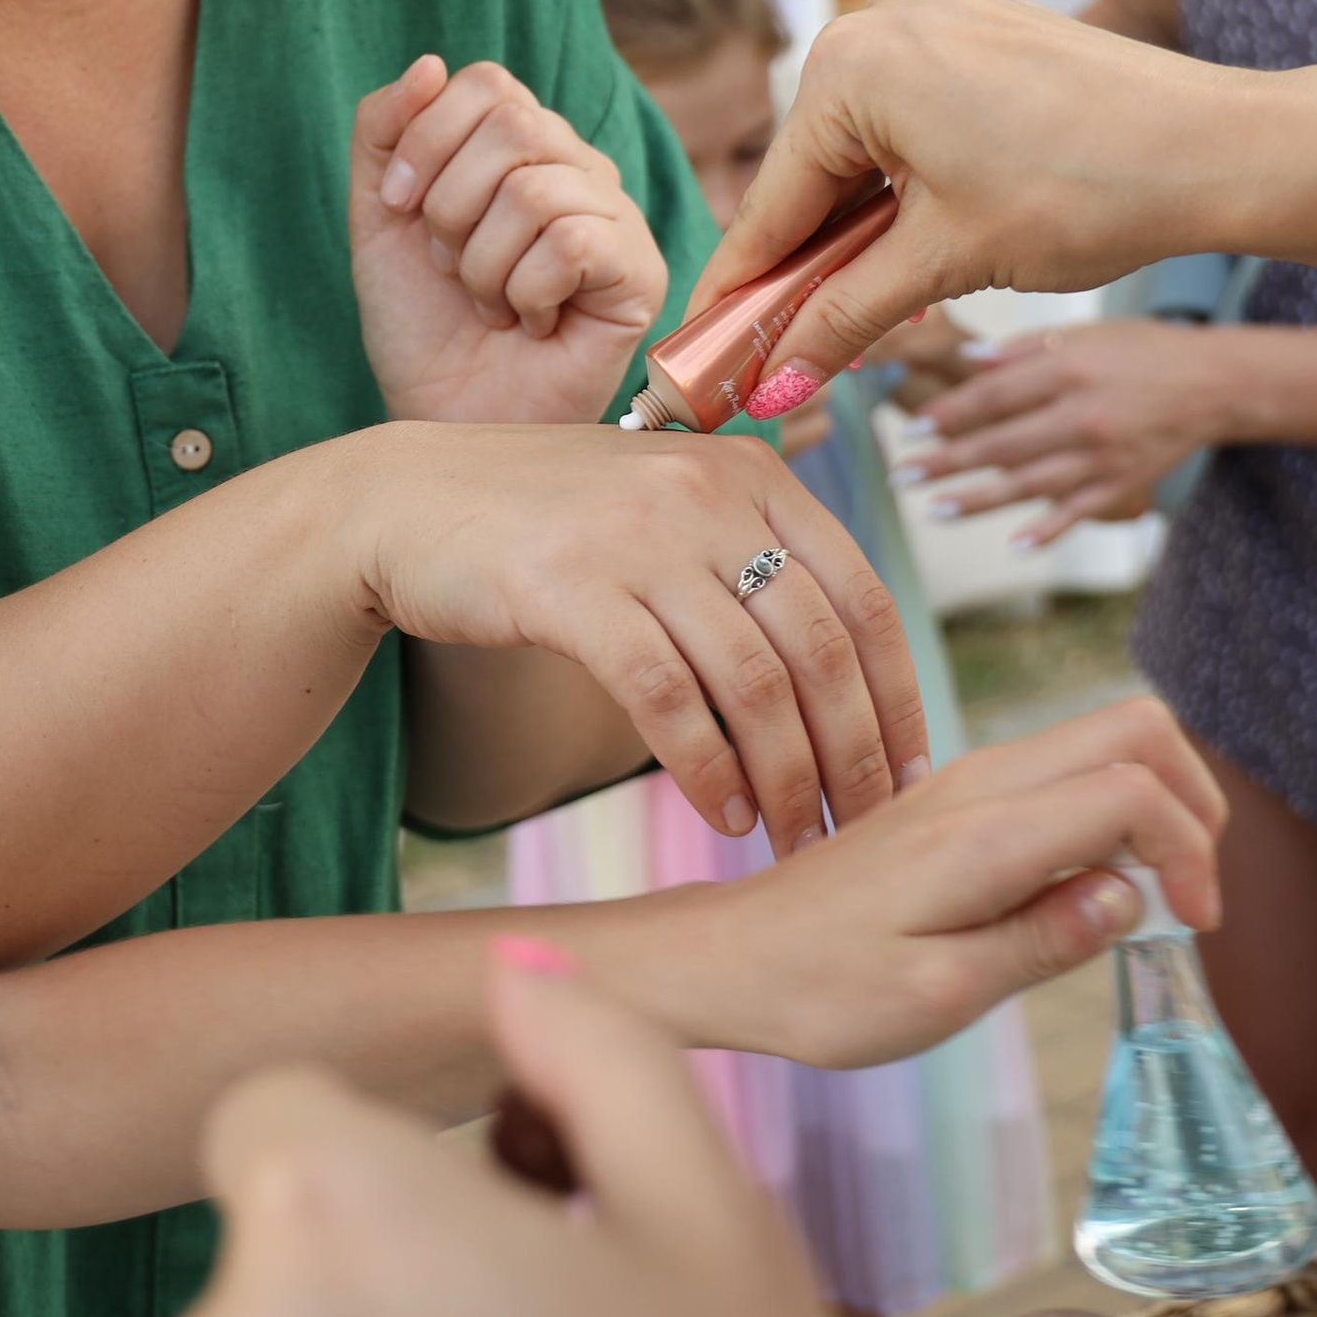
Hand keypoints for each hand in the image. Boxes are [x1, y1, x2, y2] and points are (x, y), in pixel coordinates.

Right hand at [350, 421, 925, 843]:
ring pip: (754, 682)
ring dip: (786, 779)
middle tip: (863, 834)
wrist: (405, 502)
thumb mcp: (666, 513)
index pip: (864, 599)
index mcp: (751, 475)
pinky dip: (706, 769)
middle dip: (854, 758)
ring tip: (791, 841)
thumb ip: (749, 564)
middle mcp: (706, 495)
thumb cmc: (547, 525)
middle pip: (821, 649)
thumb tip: (844, 681)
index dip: (899, 700)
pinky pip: (666, 697)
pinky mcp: (568, 586)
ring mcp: (637, 537)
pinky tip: (721, 814)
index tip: (911, 781)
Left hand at [352, 54, 667, 426]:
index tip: (397, 205)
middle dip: (450, 207)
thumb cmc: (421, 321)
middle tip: (449, 267)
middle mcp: (577, 167)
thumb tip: (430, 65)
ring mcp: (615, 216)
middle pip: (514, 125)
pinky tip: (531, 323)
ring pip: (535, 192)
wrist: (443, 415)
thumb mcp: (379, 215)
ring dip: (482, 264)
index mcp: (521, 143)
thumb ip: (385, 130)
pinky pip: (571, 244)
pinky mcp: (640, 271)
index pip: (486, 82)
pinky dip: (524, 294)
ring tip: (490, 303)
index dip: (427, 138)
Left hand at [665, 693, 1224, 1067]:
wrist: (729, 957)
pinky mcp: (955, 797)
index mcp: (985, 830)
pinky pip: (1062, 772)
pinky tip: (1090, 888)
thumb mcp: (940, 994)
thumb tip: (1132, 899)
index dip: (1191, 850)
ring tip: (1155, 897)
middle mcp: (982, 782)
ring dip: (1155, 805)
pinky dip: (1109, 813)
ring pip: (1103, 740)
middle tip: (1196, 896)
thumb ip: (1043, 941)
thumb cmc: (823, 989)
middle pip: (1136, 728)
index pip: (1134, 787)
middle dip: (1194, 802)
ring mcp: (967, 780)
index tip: (1194, 928)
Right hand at [690, 0, 1290, 385]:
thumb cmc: (1090, 190)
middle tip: (782, 346)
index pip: (772, 201)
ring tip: (856, 303)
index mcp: (851, 64)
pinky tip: (911, 236)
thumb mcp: (947, 262)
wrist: (1217, 147)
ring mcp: (929, 10)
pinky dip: (900, 176)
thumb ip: (845, 315)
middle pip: (812, 167)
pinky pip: (907, 110)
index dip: (739, 288)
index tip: (702, 347)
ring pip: (861, 141)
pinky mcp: (972, 22)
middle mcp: (876, 16)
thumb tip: (777, 377)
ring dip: (856, 221)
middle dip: (804, 258)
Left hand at [898, 318, 1236, 539]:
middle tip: (901, 475)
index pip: (996, 396)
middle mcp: (1083, 415)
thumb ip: (1023, 349)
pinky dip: (1048, 529)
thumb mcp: (1087, 333)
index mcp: (1069, 369)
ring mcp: (1104, 455)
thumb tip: (966, 362)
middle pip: (1003, 443)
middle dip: (948, 462)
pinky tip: (1013, 543)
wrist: (1215, 383)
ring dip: (980, 499)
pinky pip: (1078, 510)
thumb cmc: (1142, 350)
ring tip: (934, 510)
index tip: (913, 428)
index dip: (951, 414)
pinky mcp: (1123, 483)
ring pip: (1032, 483)